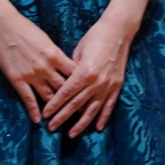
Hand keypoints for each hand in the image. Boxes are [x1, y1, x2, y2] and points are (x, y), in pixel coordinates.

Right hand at [0, 14, 74, 122]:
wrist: (4, 27)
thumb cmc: (26, 30)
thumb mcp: (47, 40)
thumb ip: (57, 55)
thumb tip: (66, 65)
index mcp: (55, 55)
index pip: (74, 74)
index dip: (82, 85)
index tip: (88, 94)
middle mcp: (46, 68)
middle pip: (64, 89)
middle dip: (73, 102)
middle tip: (82, 113)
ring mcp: (32, 76)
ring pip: (48, 97)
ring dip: (56, 109)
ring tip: (62, 120)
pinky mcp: (18, 80)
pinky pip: (28, 99)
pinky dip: (34, 111)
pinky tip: (38, 120)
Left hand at [42, 19, 131, 137]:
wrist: (118, 31)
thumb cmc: (94, 37)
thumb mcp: (78, 51)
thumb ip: (71, 70)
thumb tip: (62, 83)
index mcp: (84, 72)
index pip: (66, 93)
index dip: (54, 105)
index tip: (45, 114)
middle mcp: (96, 82)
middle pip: (76, 104)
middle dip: (62, 117)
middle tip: (52, 127)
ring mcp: (108, 85)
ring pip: (92, 109)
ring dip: (81, 123)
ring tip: (71, 134)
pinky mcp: (116, 85)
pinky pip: (109, 105)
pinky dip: (103, 117)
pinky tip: (97, 127)